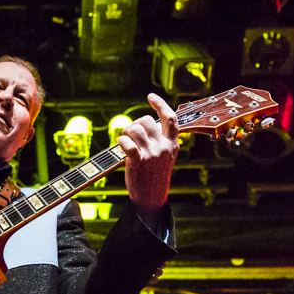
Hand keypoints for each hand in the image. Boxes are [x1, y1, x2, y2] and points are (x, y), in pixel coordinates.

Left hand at [118, 93, 179, 212]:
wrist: (151, 198)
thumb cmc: (154, 176)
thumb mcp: (165, 157)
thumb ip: (160, 140)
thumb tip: (145, 123)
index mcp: (172, 145)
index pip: (170, 118)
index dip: (160, 104)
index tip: (151, 96)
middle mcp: (163, 147)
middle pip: (146, 121)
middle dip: (135, 124)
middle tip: (131, 136)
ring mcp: (151, 154)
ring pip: (134, 129)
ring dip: (126, 133)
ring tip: (126, 142)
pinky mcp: (139, 161)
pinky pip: (126, 142)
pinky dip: (121, 141)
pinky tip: (121, 146)